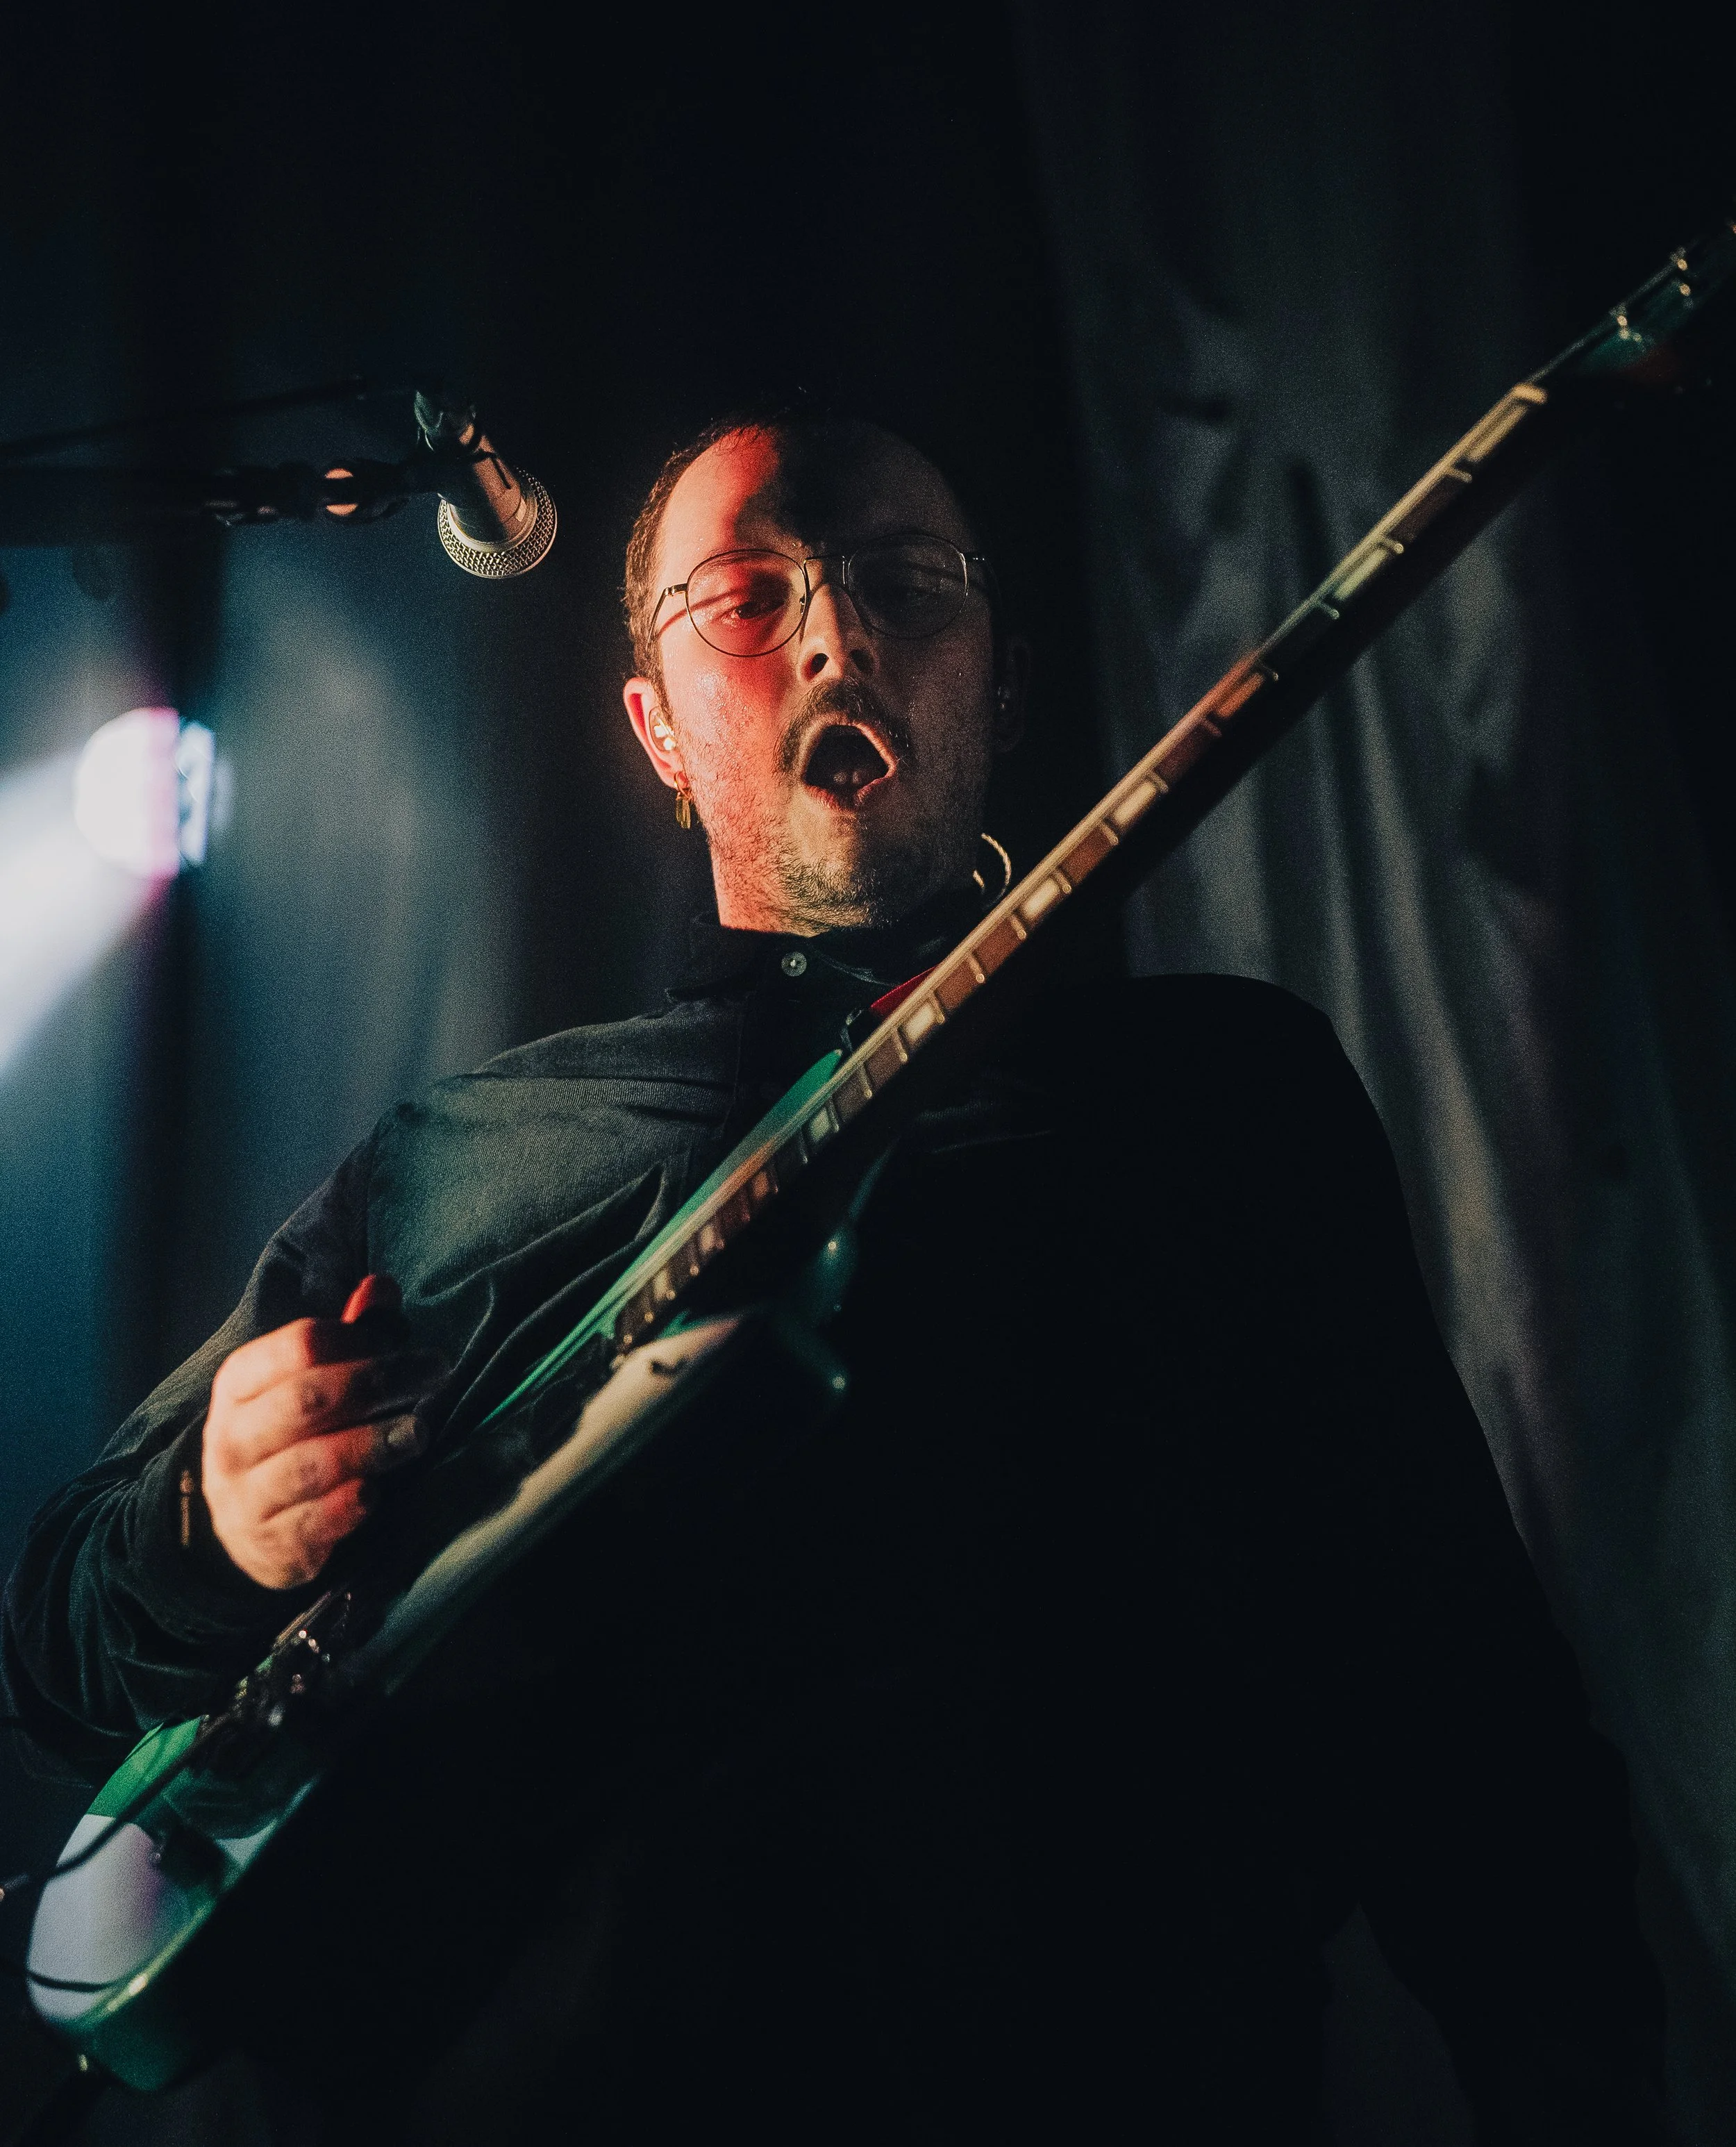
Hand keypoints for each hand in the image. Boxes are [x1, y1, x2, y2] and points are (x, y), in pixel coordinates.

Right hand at [201, 1274, 445, 1590]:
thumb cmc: (289, 1436)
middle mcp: (233, 1437)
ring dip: (372, 1444)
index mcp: (239, 1383)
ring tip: (418, 1432)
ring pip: (313, 1463)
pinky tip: (378, 1491)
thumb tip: (382, 1286)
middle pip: (309, 1398)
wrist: (241, 1527)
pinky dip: (350, 1504)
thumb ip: (346, 1335)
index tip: (407, 1343)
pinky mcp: (271, 1545)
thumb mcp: (303, 1382)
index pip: (300, 1345)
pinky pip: (316, 1522)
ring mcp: (246, 1496)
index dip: (360, 1338)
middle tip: (436, 1372)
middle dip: (379, 1381)